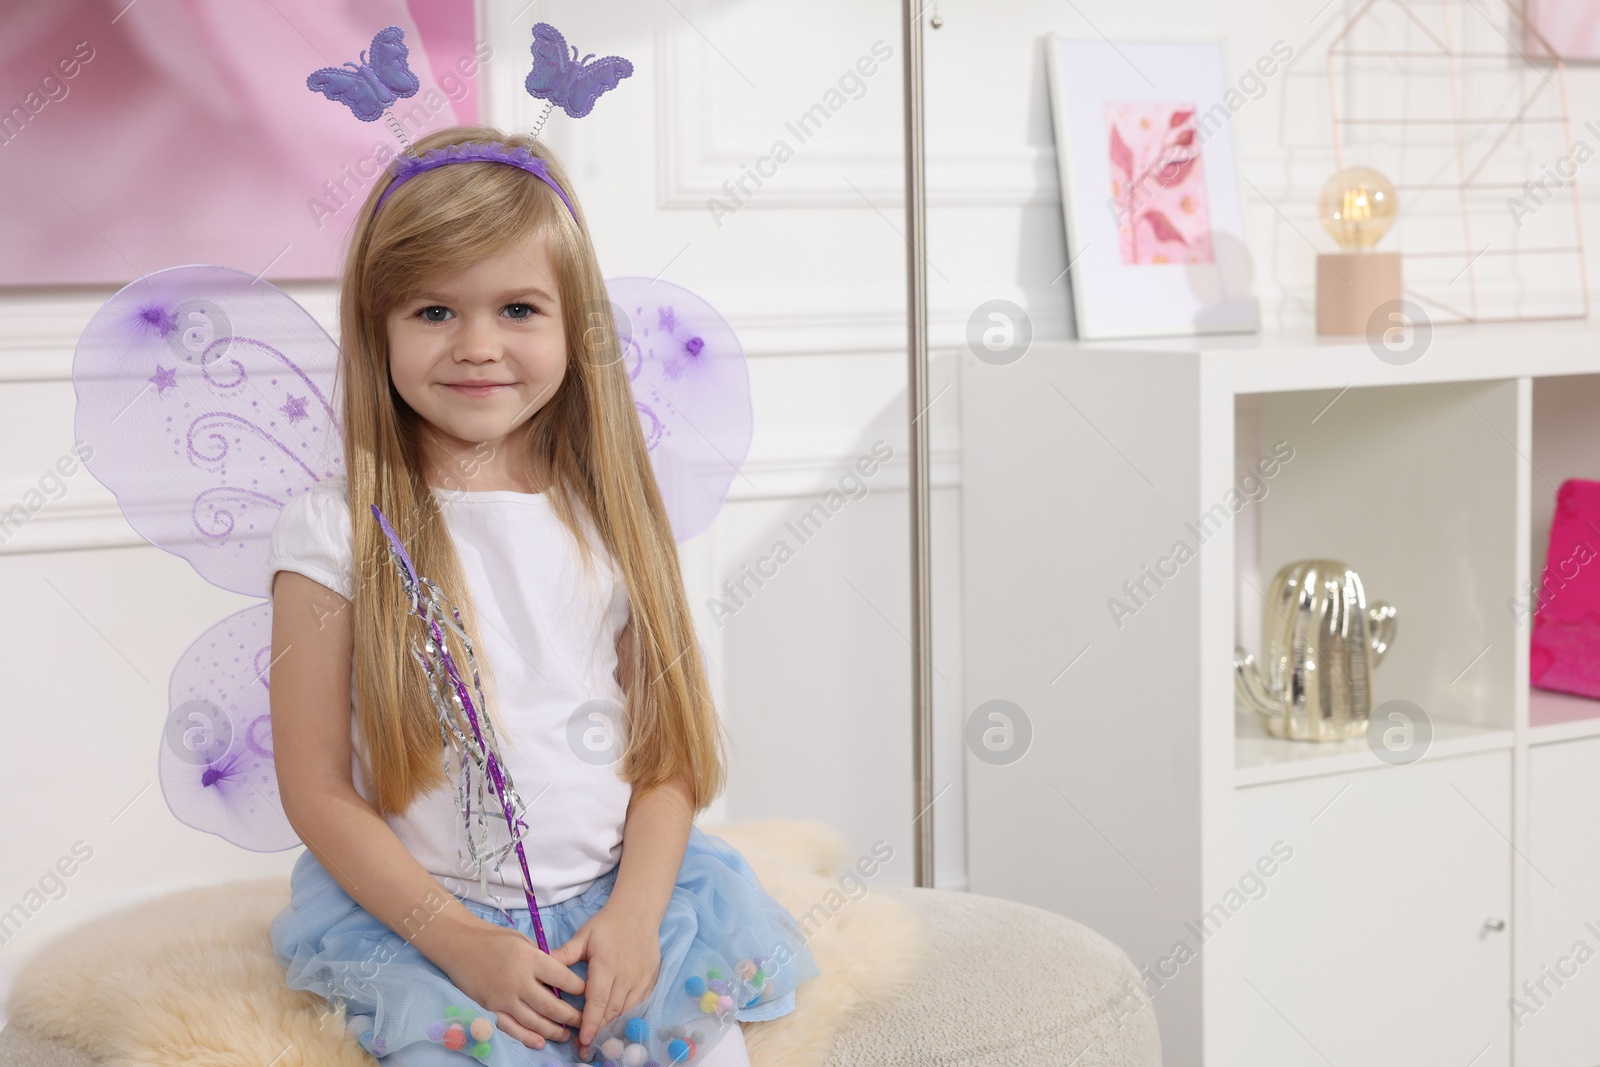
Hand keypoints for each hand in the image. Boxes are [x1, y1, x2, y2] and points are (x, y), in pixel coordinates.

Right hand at [437, 916, 585, 1051]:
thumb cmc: (493, 938)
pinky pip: (511, 1028)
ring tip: (567, 1034)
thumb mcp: (523, 940)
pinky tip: (541, 1042)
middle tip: (583, 1021)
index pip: (562, 979)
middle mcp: (518, 981)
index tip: (587, 993)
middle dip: (571, 1016)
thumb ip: (541, 959)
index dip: (578, 988)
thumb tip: (559, 978)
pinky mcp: (490, 1009)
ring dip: (554, 1031)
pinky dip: (527, 1038)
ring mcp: (503, 998)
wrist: (459, 944)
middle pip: (551, 1006)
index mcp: (530, 959)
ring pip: (534, 1022)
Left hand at [550, 901, 662, 1059]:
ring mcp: (640, 979)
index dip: (590, 1022)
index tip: (582, 1040)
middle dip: (598, 1033)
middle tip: (586, 1050)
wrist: (639, 912)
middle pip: (611, 1011)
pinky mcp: (650, 981)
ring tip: (599, 1043)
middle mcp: (626, 976)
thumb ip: (565, 954)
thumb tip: (542, 963)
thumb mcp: (584, 935)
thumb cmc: (607, 924)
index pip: (597, 1000)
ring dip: (612, 1028)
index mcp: (606, 965)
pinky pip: (638, 1005)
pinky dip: (627, 1018)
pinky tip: (616, 1027)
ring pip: (626, 1011)